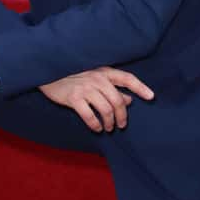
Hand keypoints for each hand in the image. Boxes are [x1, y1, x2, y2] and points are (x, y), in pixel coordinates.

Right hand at [39, 67, 153, 131]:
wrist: (47, 73)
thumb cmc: (72, 76)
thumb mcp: (94, 78)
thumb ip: (112, 88)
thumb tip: (129, 100)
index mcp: (103, 71)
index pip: (127, 78)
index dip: (141, 87)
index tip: (151, 97)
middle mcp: (97, 78)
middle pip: (118, 100)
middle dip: (122, 116)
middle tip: (121, 125)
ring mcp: (85, 88)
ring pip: (106, 109)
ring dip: (109, 123)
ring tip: (108, 128)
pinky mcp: (73, 98)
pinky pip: (89, 115)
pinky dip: (95, 125)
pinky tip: (96, 128)